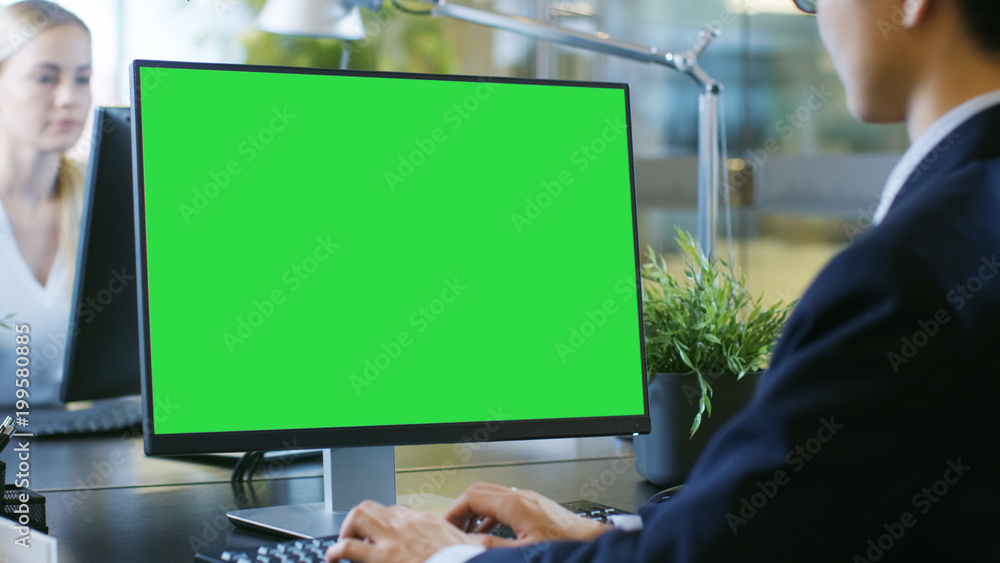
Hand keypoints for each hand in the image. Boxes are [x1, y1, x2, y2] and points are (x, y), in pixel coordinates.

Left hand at [324, 501, 480, 562]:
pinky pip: (348, 547)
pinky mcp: (382, 558)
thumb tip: (472, 546)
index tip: (382, 534)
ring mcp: (392, 539)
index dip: (385, 522)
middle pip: (374, 507)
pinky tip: (332, 558)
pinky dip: (335, 551)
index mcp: (426, 522)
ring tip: (343, 544)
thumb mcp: (468, 545)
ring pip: (358, 516)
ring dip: (347, 529)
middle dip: (361, 521)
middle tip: (358, 537)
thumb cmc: (464, 561)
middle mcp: (406, 525)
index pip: (397, 511)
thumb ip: (461, 542)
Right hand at [445, 482, 611, 547]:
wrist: (589, 542)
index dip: (453, 511)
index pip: (471, 497)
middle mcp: (520, 496)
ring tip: (466, 533)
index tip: (444, 525)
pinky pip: (503, 503)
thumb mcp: (522, 552)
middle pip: (478, 492)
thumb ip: (492, 546)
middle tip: (450, 528)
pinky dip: (489, 515)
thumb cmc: (563, 544)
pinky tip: (487, 532)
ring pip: (491, 496)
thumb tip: (469, 545)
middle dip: (460, 509)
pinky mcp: (534, 506)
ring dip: (474, 512)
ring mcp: (527, 499)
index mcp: (513, 504)